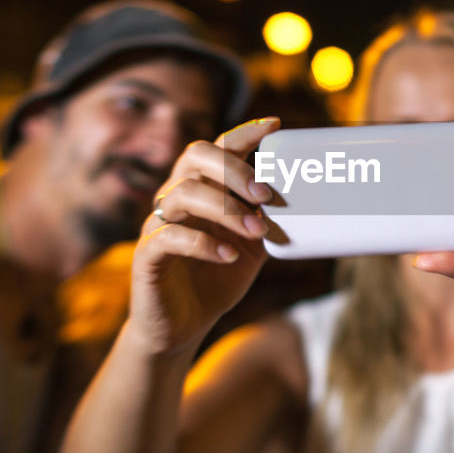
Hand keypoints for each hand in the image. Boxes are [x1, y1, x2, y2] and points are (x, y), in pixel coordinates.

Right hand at [127, 118, 279, 355]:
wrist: (183, 326)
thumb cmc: (218, 277)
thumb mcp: (253, 245)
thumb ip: (269, 218)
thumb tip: (307, 199)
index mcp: (203, 188)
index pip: (219, 147)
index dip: (244, 133)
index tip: (274, 126)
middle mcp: (177, 197)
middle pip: (196, 157)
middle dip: (234, 170)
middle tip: (265, 194)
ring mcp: (158, 223)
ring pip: (183, 194)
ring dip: (226, 209)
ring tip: (256, 230)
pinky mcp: (147, 254)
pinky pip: (169, 236)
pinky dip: (203, 243)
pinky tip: (228, 255)